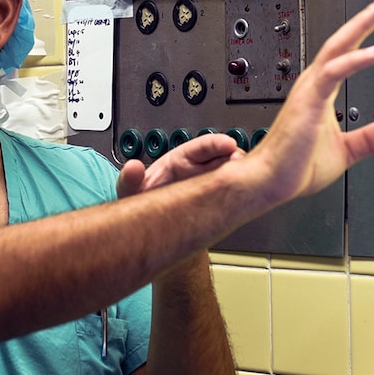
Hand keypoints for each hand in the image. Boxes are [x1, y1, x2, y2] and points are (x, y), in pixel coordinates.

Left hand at [116, 132, 239, 198]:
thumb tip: (133, 167)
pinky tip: (242, 200)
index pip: (203, 147)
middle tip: (242, 166)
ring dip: (240, 178)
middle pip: (226, 158)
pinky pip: (233, 196)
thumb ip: (129, 179)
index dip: (217, 144)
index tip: (228, 145)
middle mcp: (200, 170)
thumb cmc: (143, 205)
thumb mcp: (131, 191)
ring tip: (244, 184)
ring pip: (233, 176)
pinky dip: (239, 196)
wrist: (151, 230)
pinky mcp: (218, 204)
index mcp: (181, 160)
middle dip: (236, 160)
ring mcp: (211, 186)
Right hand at [237, 0, 373, 208]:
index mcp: (320, 92)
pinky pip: (333, 73)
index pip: (346, 52)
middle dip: (369, 15)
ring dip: (363, 24)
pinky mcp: (309, 101)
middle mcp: (314, 84)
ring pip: (338, 46)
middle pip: (343, 39)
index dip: (367, 31)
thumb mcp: (346, 151)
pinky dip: (355, 60)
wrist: (268, 182)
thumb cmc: (293, 168)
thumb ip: (372, 137)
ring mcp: (310, 90)